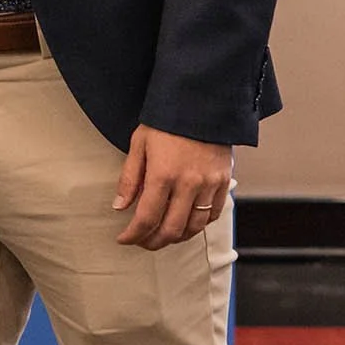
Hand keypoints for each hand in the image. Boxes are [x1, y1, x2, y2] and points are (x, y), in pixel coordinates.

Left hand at [113, 126, 231, 250]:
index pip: (147, 218)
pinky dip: (198, 225)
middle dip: (153, 242)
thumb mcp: (140, 143)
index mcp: (163, 174)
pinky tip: (186, 223)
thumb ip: (129, 177)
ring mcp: (209, 184)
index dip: (133, 234)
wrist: (202, 101)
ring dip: (176, 238)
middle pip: (171, 230)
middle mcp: (188, 183)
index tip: (124, 238)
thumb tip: (120, 206)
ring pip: (194, 227)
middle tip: (142, 241)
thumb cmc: (167, 121)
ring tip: (162, 235)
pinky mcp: (223, 182)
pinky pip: (212, 214)